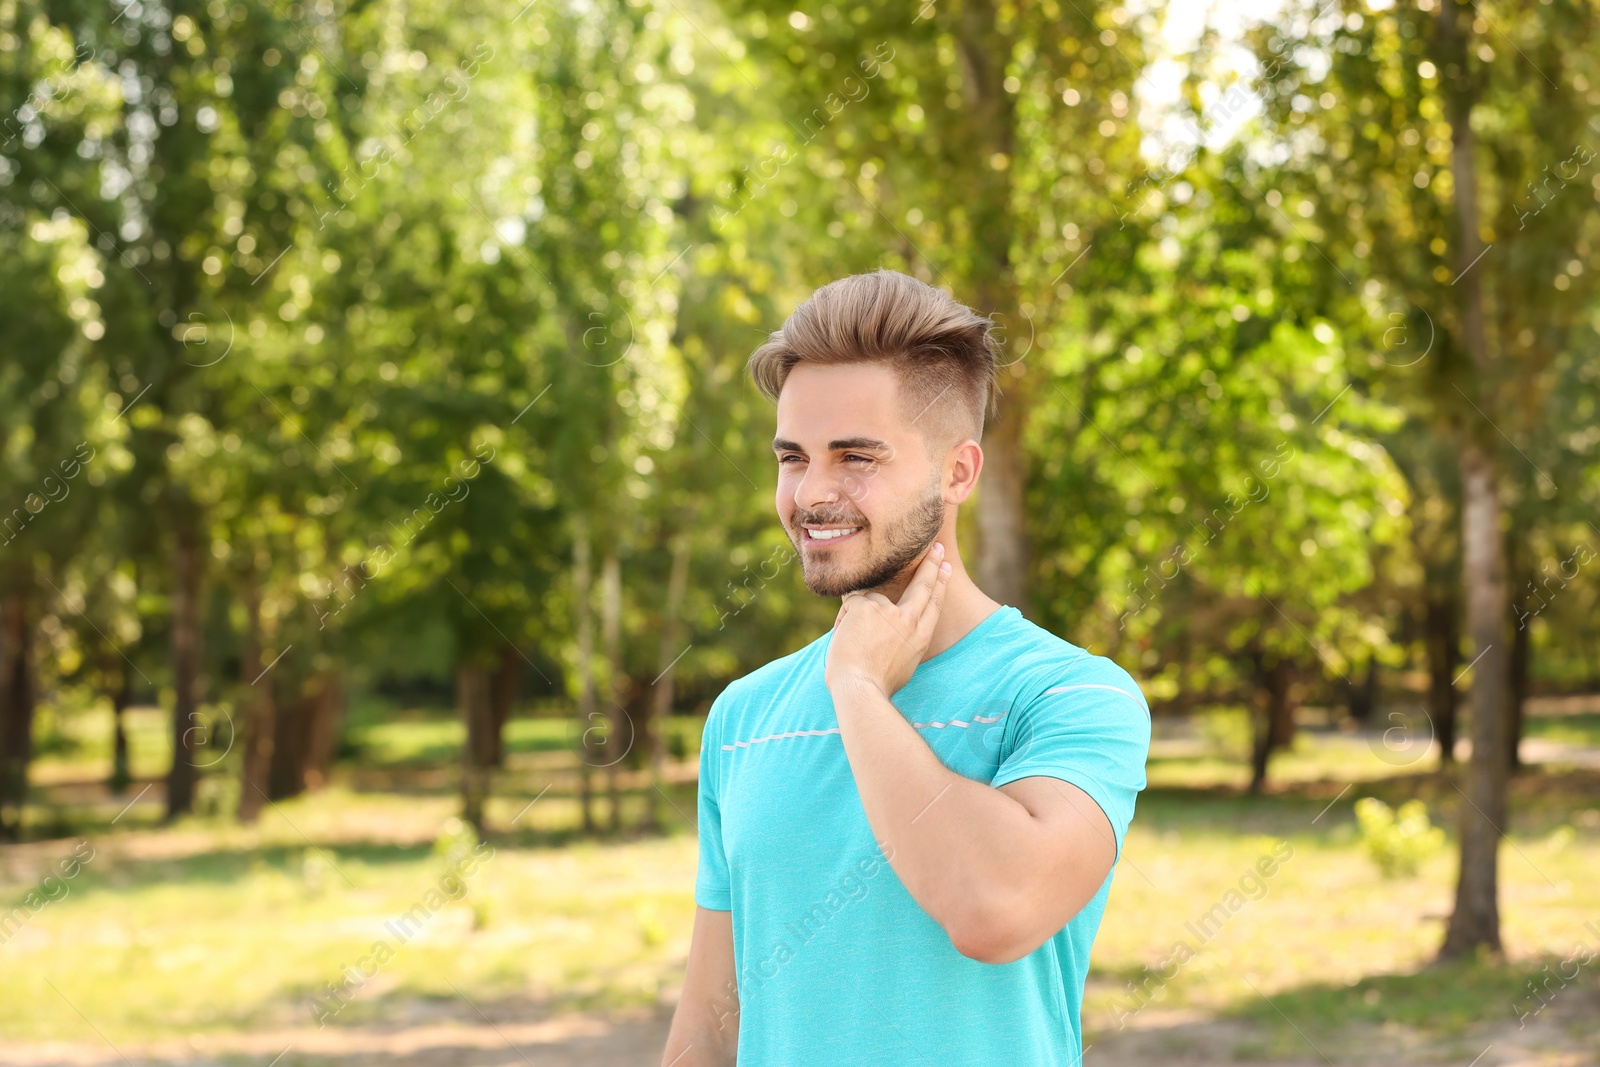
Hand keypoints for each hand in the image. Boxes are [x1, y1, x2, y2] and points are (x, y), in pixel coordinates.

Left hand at [825, 541, 952, 697]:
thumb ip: (900, 641)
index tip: (946, 569)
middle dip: (931, 564)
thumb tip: (892, 631)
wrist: (860, 689)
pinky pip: (851, 602)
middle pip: (923, 586)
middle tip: (938, 548)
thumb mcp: (900, 664)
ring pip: (870, 600)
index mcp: (920, 638)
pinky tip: (844, 638)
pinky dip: (843, 619)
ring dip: (856, 618)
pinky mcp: (868, 607)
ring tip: (853, 645)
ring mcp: (889, 612)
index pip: (934, 604)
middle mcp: (909, 622)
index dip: (940, 585)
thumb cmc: (875, 685)